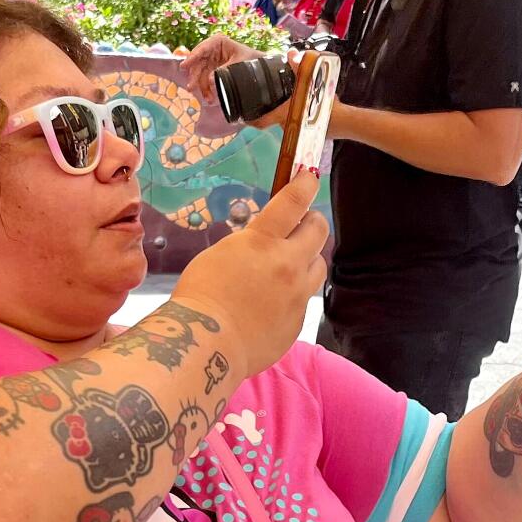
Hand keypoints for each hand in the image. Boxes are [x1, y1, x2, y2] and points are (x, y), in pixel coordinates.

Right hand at [170, 171, 326, 379]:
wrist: (207, 343)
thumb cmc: (201, 296)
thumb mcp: (221, 254)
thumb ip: (251, 244)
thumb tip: (267, 241)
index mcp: (262, 241)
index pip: (294, 202)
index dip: (305, 184)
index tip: (310, 178)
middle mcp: (288, 263)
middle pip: (318, 230)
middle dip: (312, 221)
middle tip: (304, 223)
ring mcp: (297, 294)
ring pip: (320, 264)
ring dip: (309, 257)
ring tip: (292, 262)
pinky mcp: (299, 319)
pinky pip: (305, 297)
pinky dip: (295, 291)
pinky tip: (275, 299)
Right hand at [181, 34, 291, 129]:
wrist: (260, 66)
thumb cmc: (250, 59)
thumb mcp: (239, 63)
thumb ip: (224, 70)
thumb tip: (209, 79)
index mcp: (218, 42)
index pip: (202, 49)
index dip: (192, 57)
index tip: (184, 66)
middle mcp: (211, 50)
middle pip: (198, 62)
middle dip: (195, 77)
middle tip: (191, 87)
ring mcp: (210, 60)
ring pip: (200, 73)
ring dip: (202, 87)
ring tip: (207, 99)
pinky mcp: (212, 70)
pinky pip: (205, 80)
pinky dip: (207, 89)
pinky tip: (210, 98)